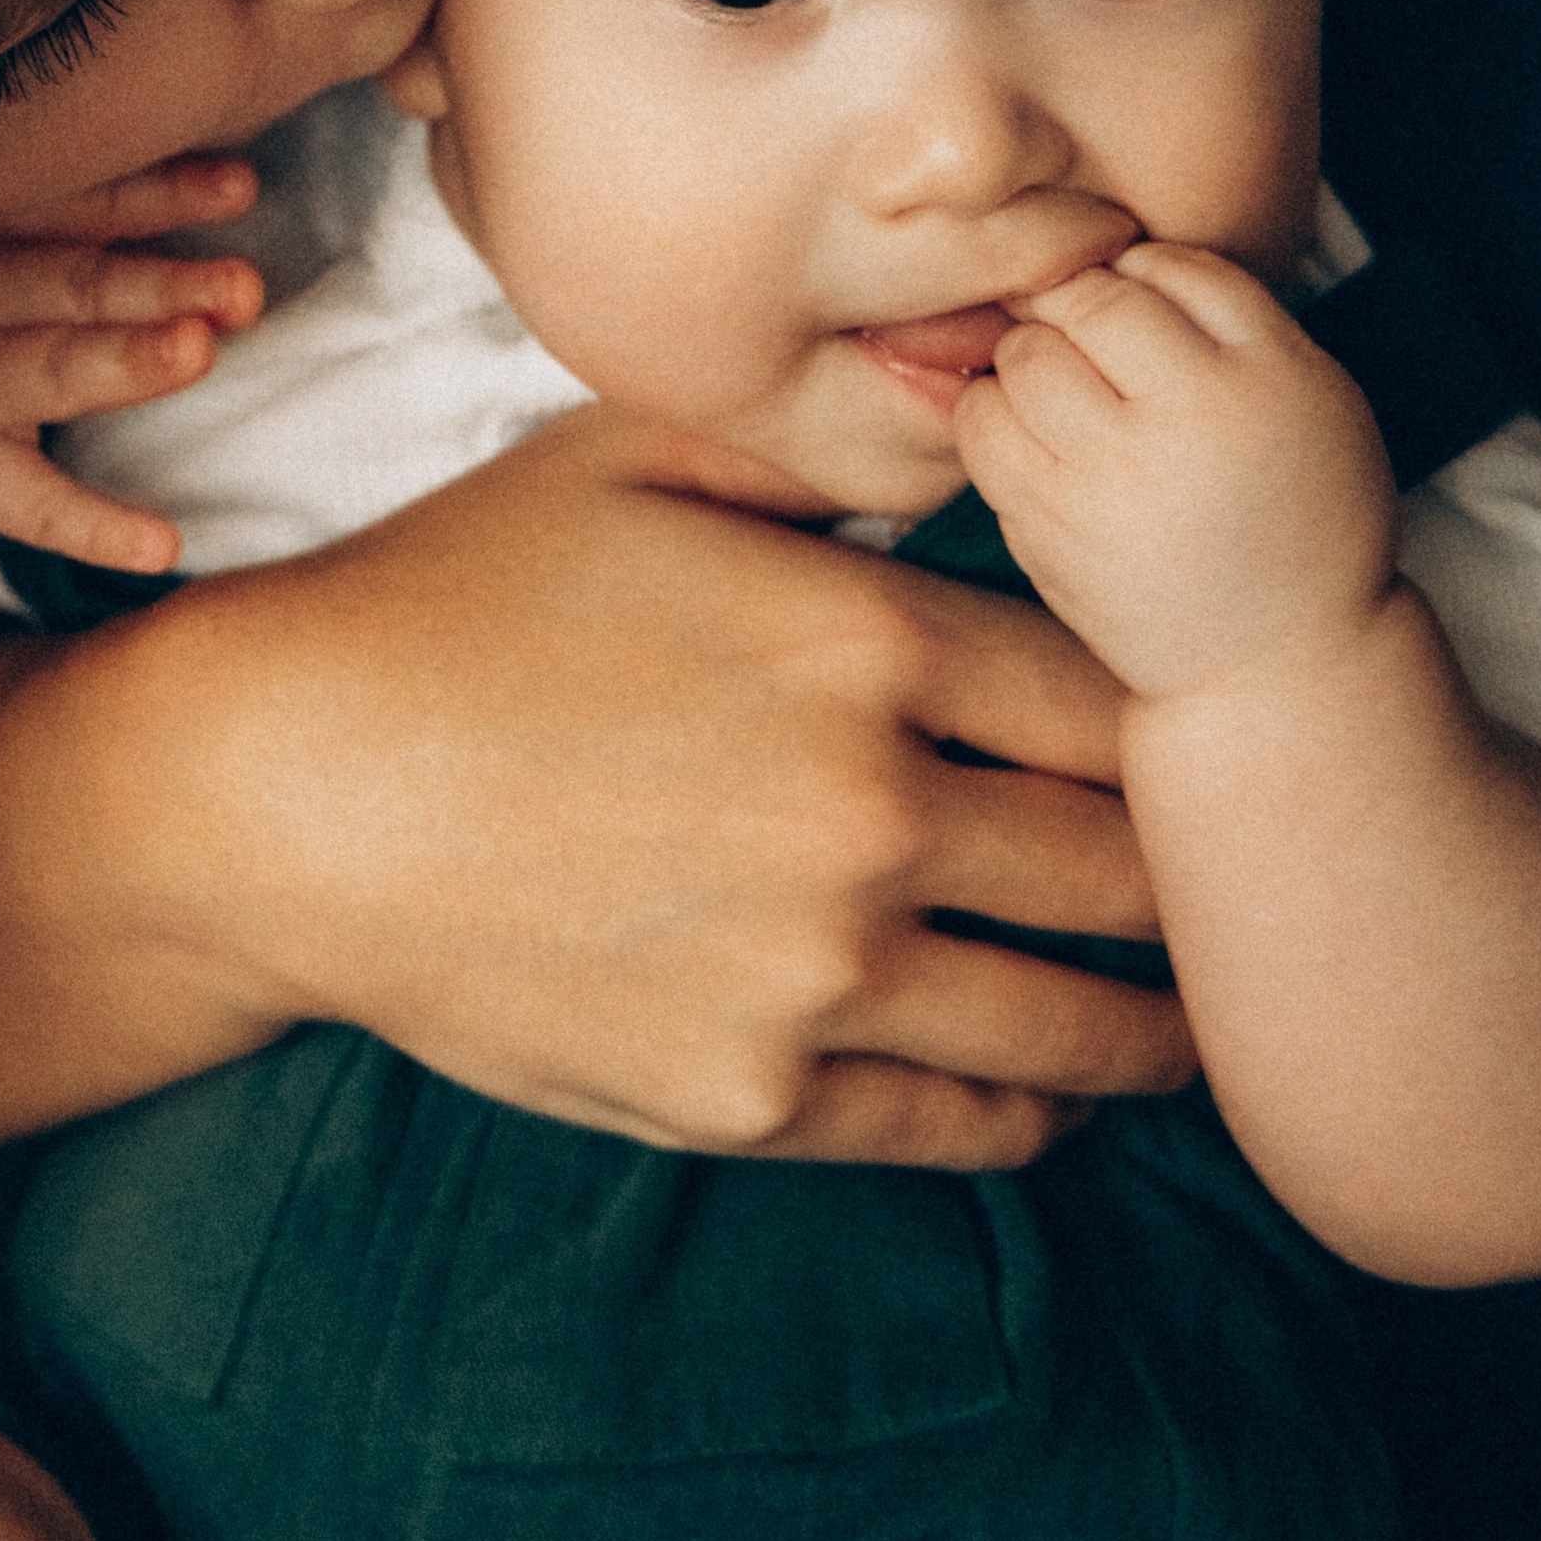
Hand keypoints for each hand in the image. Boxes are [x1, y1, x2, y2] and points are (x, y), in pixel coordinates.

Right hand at [0, 155, 263, 575]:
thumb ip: (73, 210)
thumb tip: (238, 177)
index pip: (78, 203)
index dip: (161, 193)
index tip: (244, 186)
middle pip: (75, 281)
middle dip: (160, 282)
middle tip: (242, 286)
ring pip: (52, 372)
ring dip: (126, 362)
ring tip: (199, 353)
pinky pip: (30, 506)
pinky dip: (96, 527)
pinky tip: (163, 545)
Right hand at [103, 403, 1193, 1165]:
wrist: (291, 790)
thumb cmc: (458, 596)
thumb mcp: (634, 454)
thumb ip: (820, 446)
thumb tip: (974, 417)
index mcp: (863, 643)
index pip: (1113, 700)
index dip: (1182, 718)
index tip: (1213, 734)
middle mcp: (869, 814)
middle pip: (1124, 866)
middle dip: (1196, 876)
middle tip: (1249, 887)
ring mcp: (815, 973)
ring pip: (1070, 1020)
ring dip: (1154, 1025)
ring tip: (1196, 1023)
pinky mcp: (750, 1098)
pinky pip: (957, 1124)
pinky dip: (1033, 1115)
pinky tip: (1059, 1097)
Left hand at [957, 242, 1397, 706]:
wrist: (1275, 661)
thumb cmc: (1299, 509)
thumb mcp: (1310, 390)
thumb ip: (1228, 309)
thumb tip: (1112, 247)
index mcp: (1257, 384)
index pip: (1155, 274)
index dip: (1125, 272)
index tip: (1124, 295)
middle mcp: (1176, 433)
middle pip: (1079, 309)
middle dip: (1070, 308)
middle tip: (1087, 340)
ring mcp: (1101, 491)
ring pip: (1019, 362)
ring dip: (1029, 359)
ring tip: (1067, 393)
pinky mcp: (1047, 538)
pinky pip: (983, 434)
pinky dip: (995, 418)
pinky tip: (1041, 442)